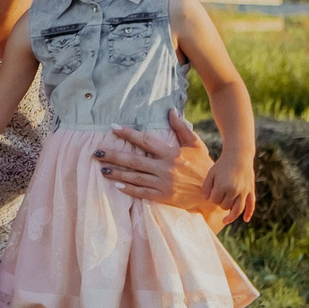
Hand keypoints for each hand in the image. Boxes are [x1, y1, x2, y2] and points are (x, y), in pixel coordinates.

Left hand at [92, 109, 214, 209]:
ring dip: (117, 173)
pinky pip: (143, 192)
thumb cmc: (204, 166)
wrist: (212, 193)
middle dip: (114, 156)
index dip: (128, 134)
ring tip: (101, 168)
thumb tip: (171, 111)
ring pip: (135, 177)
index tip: (113, 127)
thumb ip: (181, 128)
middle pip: (135, 160)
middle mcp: (165, 168)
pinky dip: (129, 189)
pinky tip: (116, 186)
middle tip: (96, 152)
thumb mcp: (195, 145)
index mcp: (172, 153)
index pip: (146, 141)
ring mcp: (163, 183)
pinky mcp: (163, 197)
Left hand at [207, 153, 256, 223]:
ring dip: (231, 216)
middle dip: (220, 203)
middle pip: (225, 206)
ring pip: (237, 209)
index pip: (214, 200)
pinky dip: (249, 213)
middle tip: (219, 196)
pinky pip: (251, 205)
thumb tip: (207, 199)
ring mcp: (244, 191)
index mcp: (223, 186)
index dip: (212, 197)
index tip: (212, 191)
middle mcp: (234, 190)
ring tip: (225, 221)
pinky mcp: (250, 190)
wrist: (238, 155)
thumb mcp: (211, 173)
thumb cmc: (222, 164)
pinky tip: (245, 220)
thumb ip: (206, 187)